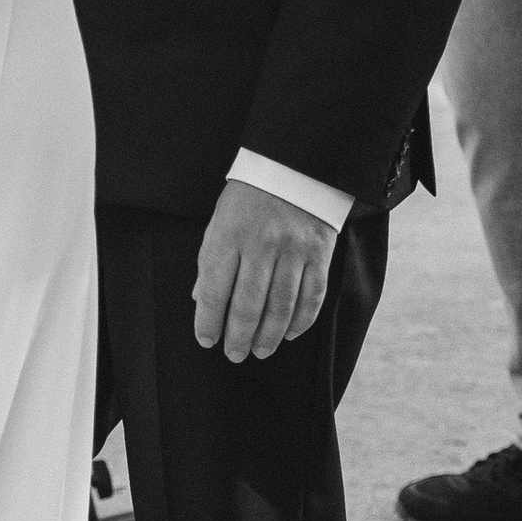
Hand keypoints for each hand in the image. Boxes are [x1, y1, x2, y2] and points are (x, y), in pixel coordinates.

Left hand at [193, 181, 336, 365]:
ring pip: (281, 307)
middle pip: (248, 305)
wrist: (294, 166)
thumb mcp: (219, 221)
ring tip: (260, 351)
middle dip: (239, 337)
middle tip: (234, 355)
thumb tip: (201, 301)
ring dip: (269, 336)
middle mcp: (261, 244)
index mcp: (229, 235)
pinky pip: (311, 297)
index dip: (209, 321)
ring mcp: (293, 250)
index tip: (206, 340)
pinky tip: (288, 334)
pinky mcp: (319, 253)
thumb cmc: (249, 198)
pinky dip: (300, 321)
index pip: (215, 290)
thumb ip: (210, 261)